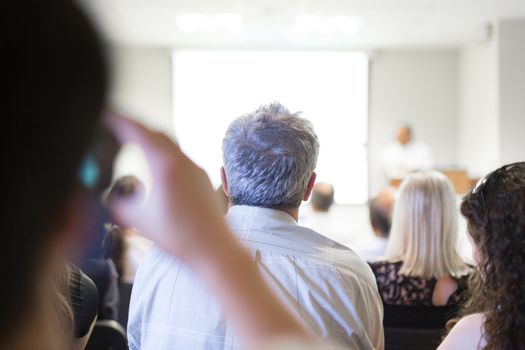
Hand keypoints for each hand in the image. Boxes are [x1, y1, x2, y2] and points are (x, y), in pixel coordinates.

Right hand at [105, 112, 227, 264]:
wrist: (215, 249)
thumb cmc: (181, 237)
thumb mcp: (139, 220)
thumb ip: (118, 205)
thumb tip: (110, 198)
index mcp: (166, 166)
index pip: (138, 132)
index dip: (118, 120)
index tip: (105, 113)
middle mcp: (183, 162)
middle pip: (155, 134)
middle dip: (134, 128)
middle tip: (115, 128)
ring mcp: (195, 168)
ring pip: (169, 145)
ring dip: (150, 141)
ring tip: (133, 145)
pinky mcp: (202, 178)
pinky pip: (179, 158)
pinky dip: (163, 155)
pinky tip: (156, 168)